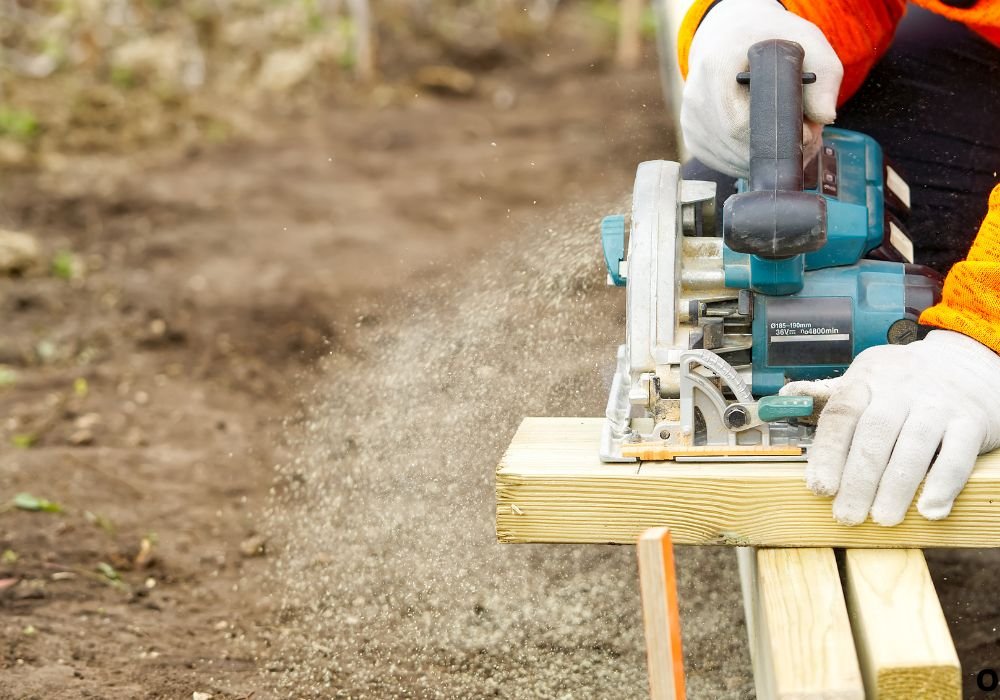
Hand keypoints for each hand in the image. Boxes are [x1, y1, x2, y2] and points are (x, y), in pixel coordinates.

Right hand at [681, 0, 842, 177]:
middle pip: (739, 148)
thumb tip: (824, 117)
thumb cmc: (767, 39)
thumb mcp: (805, 42)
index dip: (776, 135)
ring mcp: (691, 121)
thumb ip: (824, 76)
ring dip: (768, 156)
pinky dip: (751, 157)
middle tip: (807, 134)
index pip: (741, 123)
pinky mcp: (693, 138)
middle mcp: (697, 97)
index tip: (804, 129)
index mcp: (717, 65)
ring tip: (788, 131)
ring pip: (734, 161)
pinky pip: (726, 162)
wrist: (727, 37)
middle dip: (779, 150)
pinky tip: (766, 137)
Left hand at [779, 331, 999, 525]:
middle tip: (847, 516)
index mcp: (867, 379)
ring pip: (915, 445)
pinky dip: (944, 483)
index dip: (828, 452)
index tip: (819, 488)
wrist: (968, 360)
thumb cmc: (905, 380)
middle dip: (858, 479)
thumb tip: (785, 395)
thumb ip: (831, 395)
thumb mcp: (866, 377)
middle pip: (875, 433)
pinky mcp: (972, 420)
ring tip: (883, 518)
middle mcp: (901, 388)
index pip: (842, 414)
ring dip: (897, 486)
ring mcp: (938, 403)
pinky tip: (930, 509)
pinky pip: (958, 452)